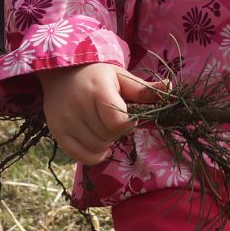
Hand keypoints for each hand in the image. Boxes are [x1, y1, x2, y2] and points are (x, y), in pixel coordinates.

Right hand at [40, 63, 161, 164]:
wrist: (61, 73)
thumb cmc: (98, 76)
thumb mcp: (121, 77)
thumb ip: (144, 89)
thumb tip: (172, 89)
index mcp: (98, 90)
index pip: (118, 122)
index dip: (128, 123)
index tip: (128, 115)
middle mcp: (78, 106)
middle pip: (109, 136)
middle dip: (117, 131)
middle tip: (113, 118)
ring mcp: (65, 121)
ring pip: (97, 147)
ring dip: (107, 142)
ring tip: (104, 127)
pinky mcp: (57, 132)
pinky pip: (83, 157)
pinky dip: (95, 155)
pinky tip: (99, 143)